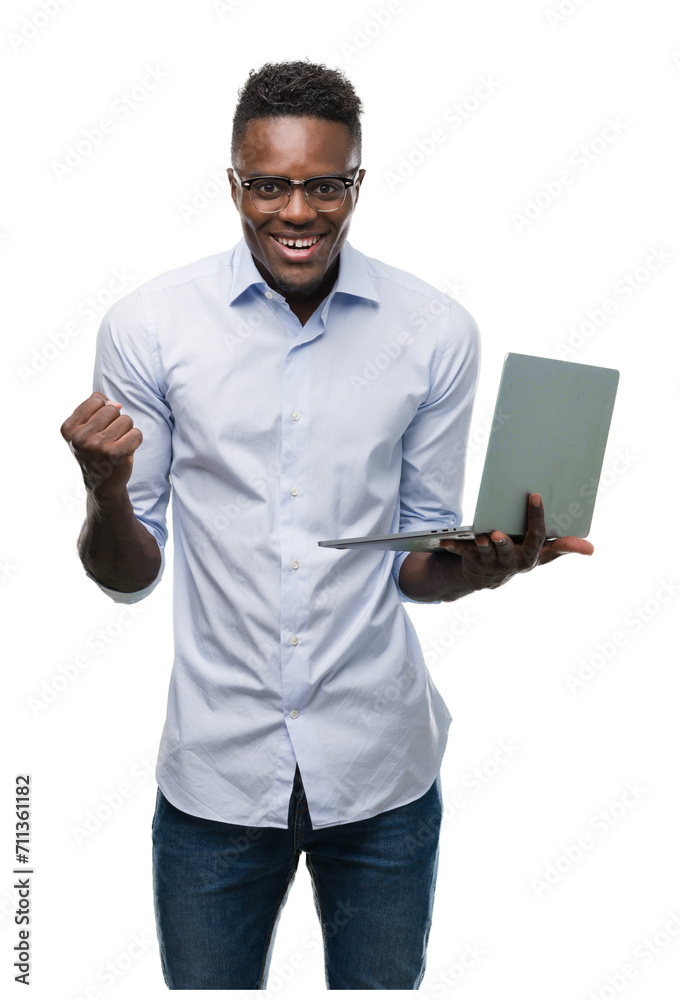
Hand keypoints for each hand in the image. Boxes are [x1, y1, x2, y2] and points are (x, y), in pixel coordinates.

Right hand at [60, 392, 141, 497]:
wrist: (102, 482)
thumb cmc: (95, 450)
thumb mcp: (85, 428)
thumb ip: (96, 407)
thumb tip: (116, 404)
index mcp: (68, 428)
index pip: (96, 400)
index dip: (103, 411)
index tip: (99, 428)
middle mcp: (80, 437)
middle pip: (112, 409)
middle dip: (116, 421)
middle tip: (109, 439)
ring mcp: (96, 446)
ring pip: (126, 420)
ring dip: (126, 431)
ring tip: (117, 444)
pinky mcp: (115, 454)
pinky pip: (136, 433)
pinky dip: (135, 439)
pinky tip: (126, 449)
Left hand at [437, 492, 593, 591]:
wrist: (488, 577)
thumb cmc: (520, 556)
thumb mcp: (542, 554)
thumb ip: (563, 547)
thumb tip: (591, 548)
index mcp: (532, 556)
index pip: (540, 540)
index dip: (537, 519)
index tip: (536, 496)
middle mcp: (513, 561)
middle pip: (512, 551)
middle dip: (506, 543)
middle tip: (499, 532)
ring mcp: (493, 563)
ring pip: (488, 554)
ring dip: (484, 546)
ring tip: (482, 537)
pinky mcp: (473, 561)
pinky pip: (463, 553)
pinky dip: (455, 547)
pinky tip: (446, 540)